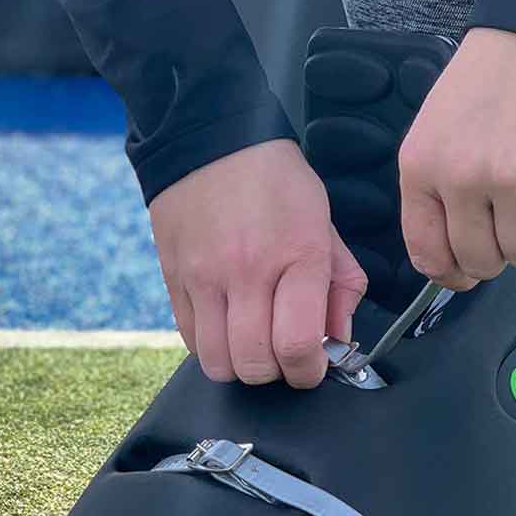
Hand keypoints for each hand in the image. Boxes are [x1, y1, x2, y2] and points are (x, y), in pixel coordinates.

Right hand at [149, 139, 367, 387]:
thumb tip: (339, 340)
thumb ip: (342, 287)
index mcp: (297, 257)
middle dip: (277, 373)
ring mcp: (204, 278)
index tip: (314, 366)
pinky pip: (190, 340)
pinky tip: (229, 326)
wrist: (213, 142)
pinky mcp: (173, 279)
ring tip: (256, 344)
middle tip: (286, 355)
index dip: (309, 371)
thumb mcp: (327, 227)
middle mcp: (247, 272)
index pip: (297, 344)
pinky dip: (213, 347)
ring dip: (241, 365)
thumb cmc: (279, 185)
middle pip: (254, 364)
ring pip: (217, 362)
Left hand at [397, 27, 515, 289]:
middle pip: (481, 261)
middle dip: (500, 252)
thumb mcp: (437, 131)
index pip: (427, 253)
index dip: (452, 273)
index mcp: (422, 167)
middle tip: (513, 219)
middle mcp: (462, 178)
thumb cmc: (491, 81)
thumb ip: (438, 189)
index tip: (467, 271)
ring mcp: (513, 178)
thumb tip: (455, 258)